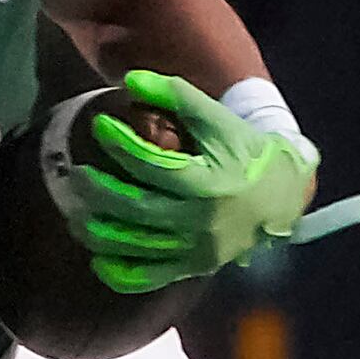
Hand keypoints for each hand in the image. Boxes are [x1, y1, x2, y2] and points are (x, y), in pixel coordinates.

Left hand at [70, 70, 359, 294]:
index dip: (121, 144)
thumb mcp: (217, 118)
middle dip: (99, 192)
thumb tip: (130, 80)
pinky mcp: (195, 266)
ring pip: (137, 246)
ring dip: (99, 231)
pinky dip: (120, 273)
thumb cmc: (245, 150)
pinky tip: (98, 259)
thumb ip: (175, 95)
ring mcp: (197, 249)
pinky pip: (150, 278)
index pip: (153, 165)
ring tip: (75, 212)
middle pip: (138, 209)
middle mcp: (202, 221)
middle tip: (76, 173)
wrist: (284, 196)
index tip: (100, 126)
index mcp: (209, 182)